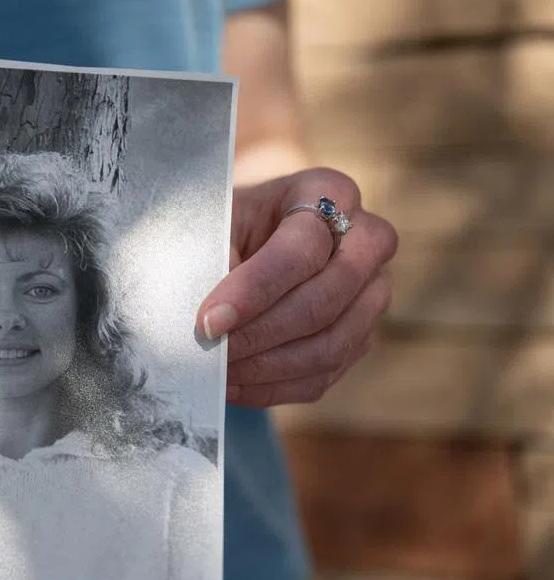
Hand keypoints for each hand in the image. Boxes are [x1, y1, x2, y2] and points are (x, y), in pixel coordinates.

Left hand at [196, 168, 397, 407]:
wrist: (238, 238)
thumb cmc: (222, 223)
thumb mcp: (213, 223)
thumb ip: (216, 263)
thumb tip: (212, 327)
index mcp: (328, 192)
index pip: (301, 250)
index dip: (253, 291)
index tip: (208, 322)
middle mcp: (366, 239)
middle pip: (326, 299)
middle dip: (262, 334)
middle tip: (212, 352)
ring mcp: (371, 291)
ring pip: (332, 344)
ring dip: (268, 367)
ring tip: (218, 372)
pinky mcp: (359, 336)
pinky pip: (324, 375)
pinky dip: (274, 387)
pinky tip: (233, 385)